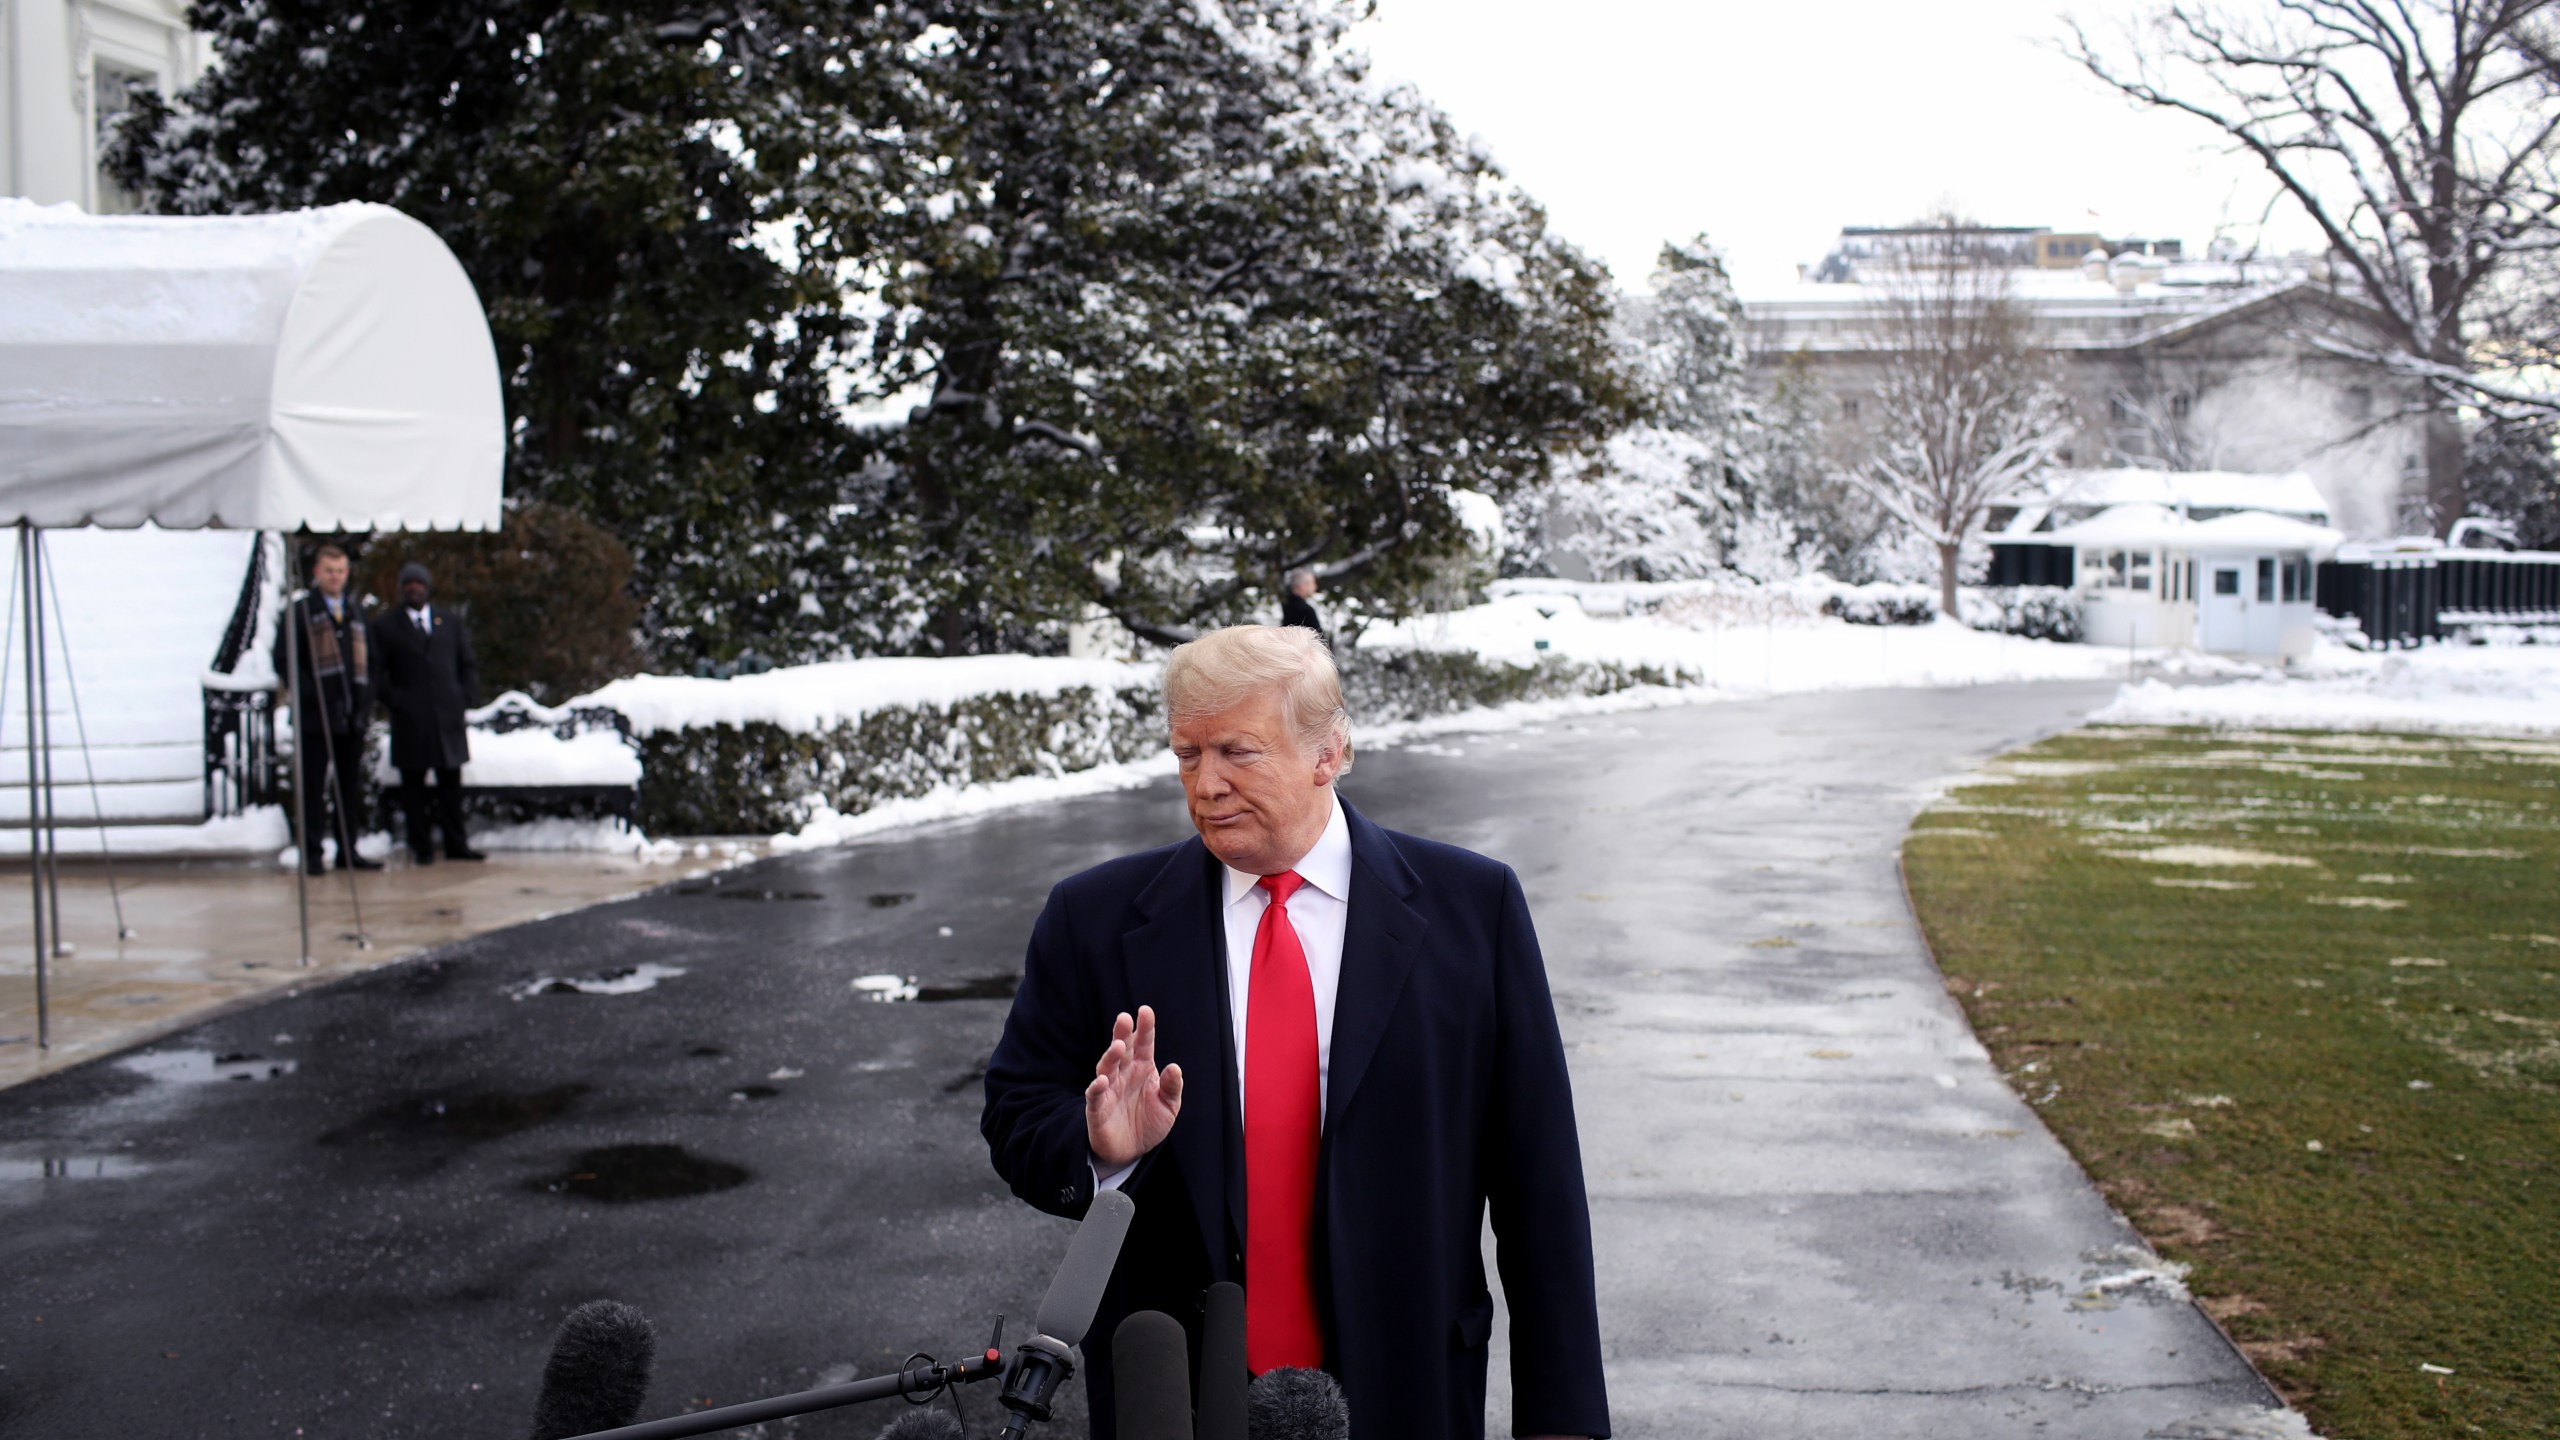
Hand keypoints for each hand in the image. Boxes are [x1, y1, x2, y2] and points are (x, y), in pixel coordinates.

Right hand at [1085, 1006, 1182, 1168]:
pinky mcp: (1097, 1109)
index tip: (1145, 1011)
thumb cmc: (1150, 1122)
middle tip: (1124, 1018)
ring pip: (1106, 1068)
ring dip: (1111, 1056)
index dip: (1144, 1028)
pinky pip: (1095, 1096)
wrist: (1132, 1151)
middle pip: (1122, 1050)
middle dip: (1122, 1034)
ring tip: (1118, 1047)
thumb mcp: (1169, 1105)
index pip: (1143, 1044)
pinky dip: (1097, 1087)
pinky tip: (1103, 1080)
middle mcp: (1123, 1074)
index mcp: (1142, 1068)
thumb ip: (1171, 1087)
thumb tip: (1175, 1067)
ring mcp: (1109, 1089)